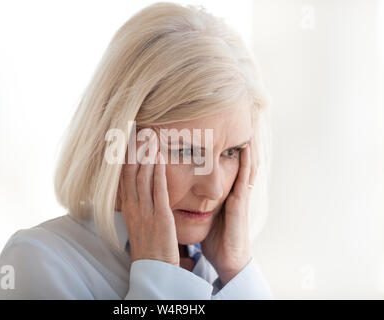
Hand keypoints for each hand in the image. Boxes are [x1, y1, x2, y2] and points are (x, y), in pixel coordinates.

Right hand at [118, 132, 179, 266]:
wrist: (154, 269)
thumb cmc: (150, 245)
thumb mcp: (140, 221)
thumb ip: (141, 204)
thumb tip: (143, 187)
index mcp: (128, 207)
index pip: (124, 176)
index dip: (126, 157)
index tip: (128, 139)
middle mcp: (134, 207)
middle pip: (130, 172)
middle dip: (135, 151)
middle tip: (140, 130)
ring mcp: (146, 211)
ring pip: (142, 178)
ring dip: (146, 156)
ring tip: (150, 137)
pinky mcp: (160, 217)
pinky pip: (158, 191)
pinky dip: (158, 173)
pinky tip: (160, 159)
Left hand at [201, 134, 258, 284]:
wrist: (227, 258)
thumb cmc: (215, 238)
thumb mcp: (204, 216)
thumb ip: (197, 204)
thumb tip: (181, 196)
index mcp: (223, 192)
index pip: (221, 165)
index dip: (219, 148)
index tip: (211, 130)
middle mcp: (232, 189)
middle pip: (233, 160)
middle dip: (234, 141)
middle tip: (234, 120)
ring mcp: (239, 193)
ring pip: (243, 163)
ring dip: (244, 145)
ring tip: (244, 125)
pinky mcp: (241, 200)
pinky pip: (246, 176)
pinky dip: (248, 160)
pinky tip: (247, 146)